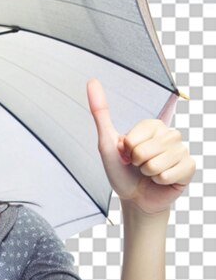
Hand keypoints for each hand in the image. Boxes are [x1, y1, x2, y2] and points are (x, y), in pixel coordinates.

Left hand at [86, 78, 195, 215]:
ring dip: (147, 173)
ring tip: (148, 174)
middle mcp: (170, 134)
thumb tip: (91, 81)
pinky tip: (160, 181)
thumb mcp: (107, 142)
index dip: (126, 151)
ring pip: (157, 164)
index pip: (134, 138)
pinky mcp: (189, 167)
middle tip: (137, 167)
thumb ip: (100, 111)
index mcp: (152, 125)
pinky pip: (171, 173)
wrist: (135, 198)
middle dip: (136, 164)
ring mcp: (181, 150)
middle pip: (145, 151)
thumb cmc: (121, 171)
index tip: (127, 155)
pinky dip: (159, 181)